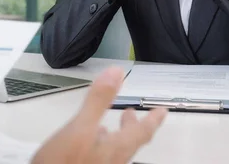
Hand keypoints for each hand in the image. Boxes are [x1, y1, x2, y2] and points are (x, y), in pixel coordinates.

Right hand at [31, 67, 167, 163]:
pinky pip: (102, 157)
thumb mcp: (80, 127)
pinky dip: (101, 144)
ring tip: (110, 125)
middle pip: (130, 143)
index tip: (163, 111)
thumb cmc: (65, 163)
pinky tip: (89, 143)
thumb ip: (99, 101)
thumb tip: (117, 73)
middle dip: (133, 126)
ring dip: (117, 135)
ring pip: (116, 151)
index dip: (153, 119)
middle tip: (133, 113)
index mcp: (116, 149)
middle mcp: (113, 161)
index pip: (143, 132)